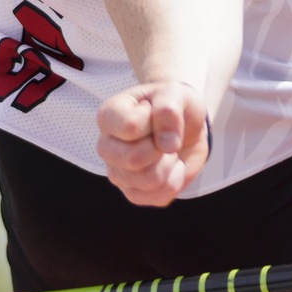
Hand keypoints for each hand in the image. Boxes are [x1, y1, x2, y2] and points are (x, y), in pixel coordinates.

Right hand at [97, 81, 208, 205]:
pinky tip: (170, 166)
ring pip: (149, 180)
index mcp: (108, 116)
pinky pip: (159, 196)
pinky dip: (175, 180)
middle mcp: (106, 147)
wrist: (185, 126)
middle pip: (133, 159)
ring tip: (167, 151)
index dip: (156, 121)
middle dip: (162, 147)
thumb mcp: (175, 94)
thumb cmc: (174, 106)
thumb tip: (167, 145)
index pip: (131, 126)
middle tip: (165, 136)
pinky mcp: (134, 193)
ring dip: (170, 163)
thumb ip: (168, 110)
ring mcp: (117, 173)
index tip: (156, 113)